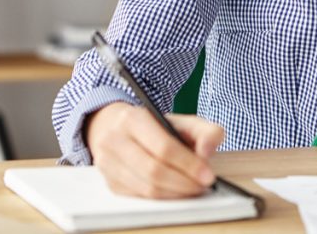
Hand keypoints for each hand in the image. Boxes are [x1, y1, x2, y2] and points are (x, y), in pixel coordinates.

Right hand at [85, 102, 225, 198]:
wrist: (116, 127)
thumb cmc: (154, 126)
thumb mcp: (182, 121)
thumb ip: (205, 131)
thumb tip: (207, 151)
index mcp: (133, 119)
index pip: (163, 147)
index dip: (188, 164)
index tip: (208, 175)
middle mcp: (114, 140)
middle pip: (154, 170)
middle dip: (184, 182)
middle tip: (202, 185)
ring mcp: (108, 163)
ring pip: (147, 188)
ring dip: (175, 193)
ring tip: (193, 188)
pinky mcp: (110, 183)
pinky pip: (140, 197)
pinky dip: (163, 198)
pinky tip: (176, 191)